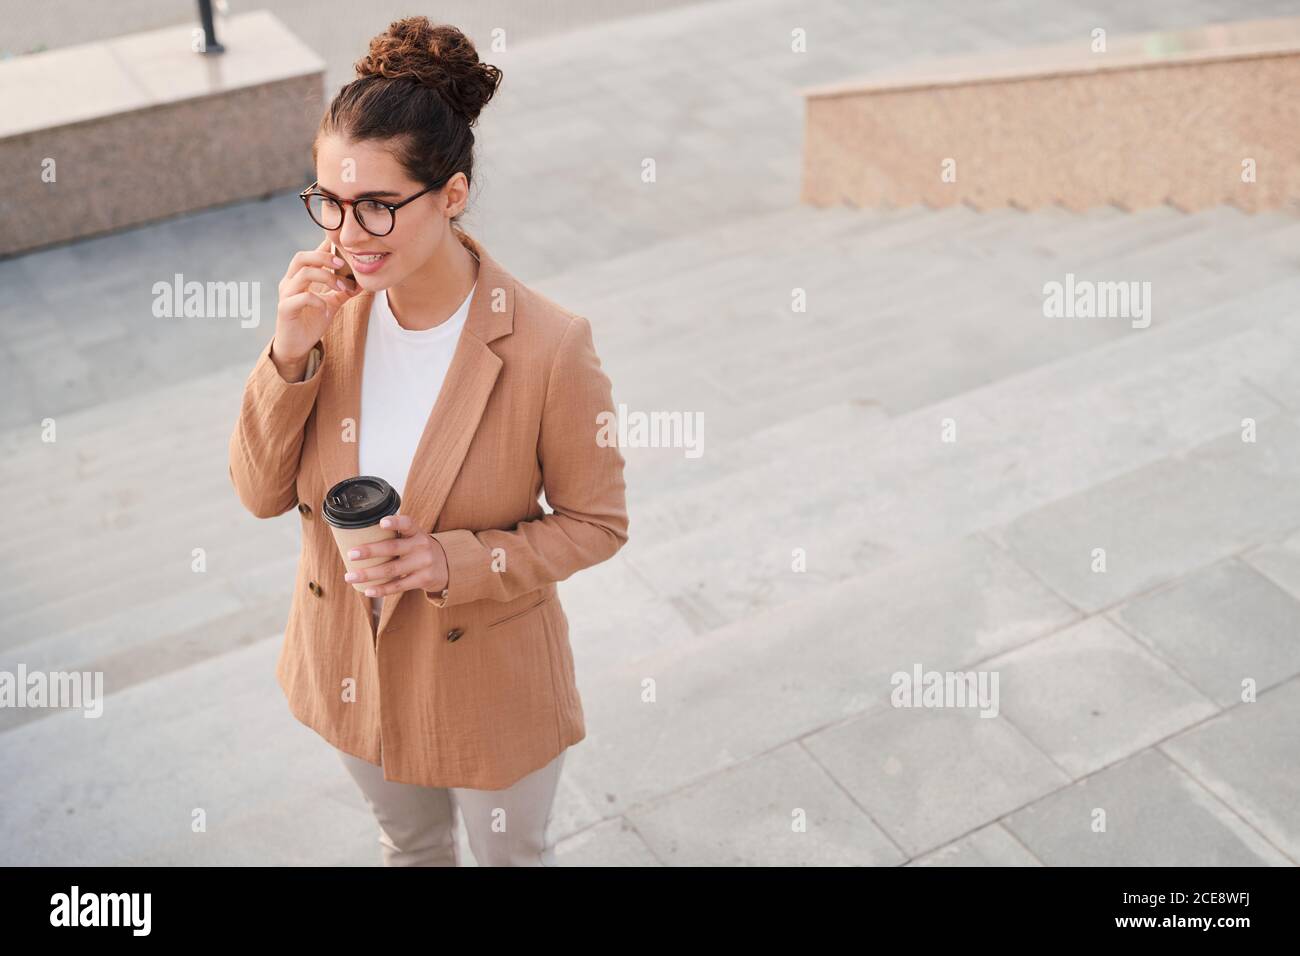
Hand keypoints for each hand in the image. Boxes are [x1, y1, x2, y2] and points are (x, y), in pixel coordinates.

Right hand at [272, 237, 359, 370]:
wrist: (296, 346)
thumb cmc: (311, 322)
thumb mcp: (331, 304)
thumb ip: (342, 292)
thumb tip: (361, 283)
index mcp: (298, 277)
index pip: (310, 254)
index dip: (323, 246)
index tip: (343, 246)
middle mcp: (290, 282)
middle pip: (302, 257)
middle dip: (324, 257)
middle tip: (342, 264)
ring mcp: (286, 294)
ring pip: (303, 274)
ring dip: (327, 277)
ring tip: (341, 287)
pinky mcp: (285, 309)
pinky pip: (302, 298)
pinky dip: (318, 301)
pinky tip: (326, 309)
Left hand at [343, 513, 448, 596]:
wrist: (447, 565)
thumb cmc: (419, 549)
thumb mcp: (414, 537)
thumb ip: (395, 536)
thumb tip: (358, 538)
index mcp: (417, 532)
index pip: (407, 523)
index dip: (395, 522)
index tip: (381, 523)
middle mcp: (421, 546)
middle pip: (393, 548)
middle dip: (370, 551)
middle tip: (351, 554)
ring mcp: (423, 564)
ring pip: (392, 569)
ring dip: (368, 574)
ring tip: (350, 576)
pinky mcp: (423, 580)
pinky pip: (398, 586)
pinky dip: (382, 589)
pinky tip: (368, 590)